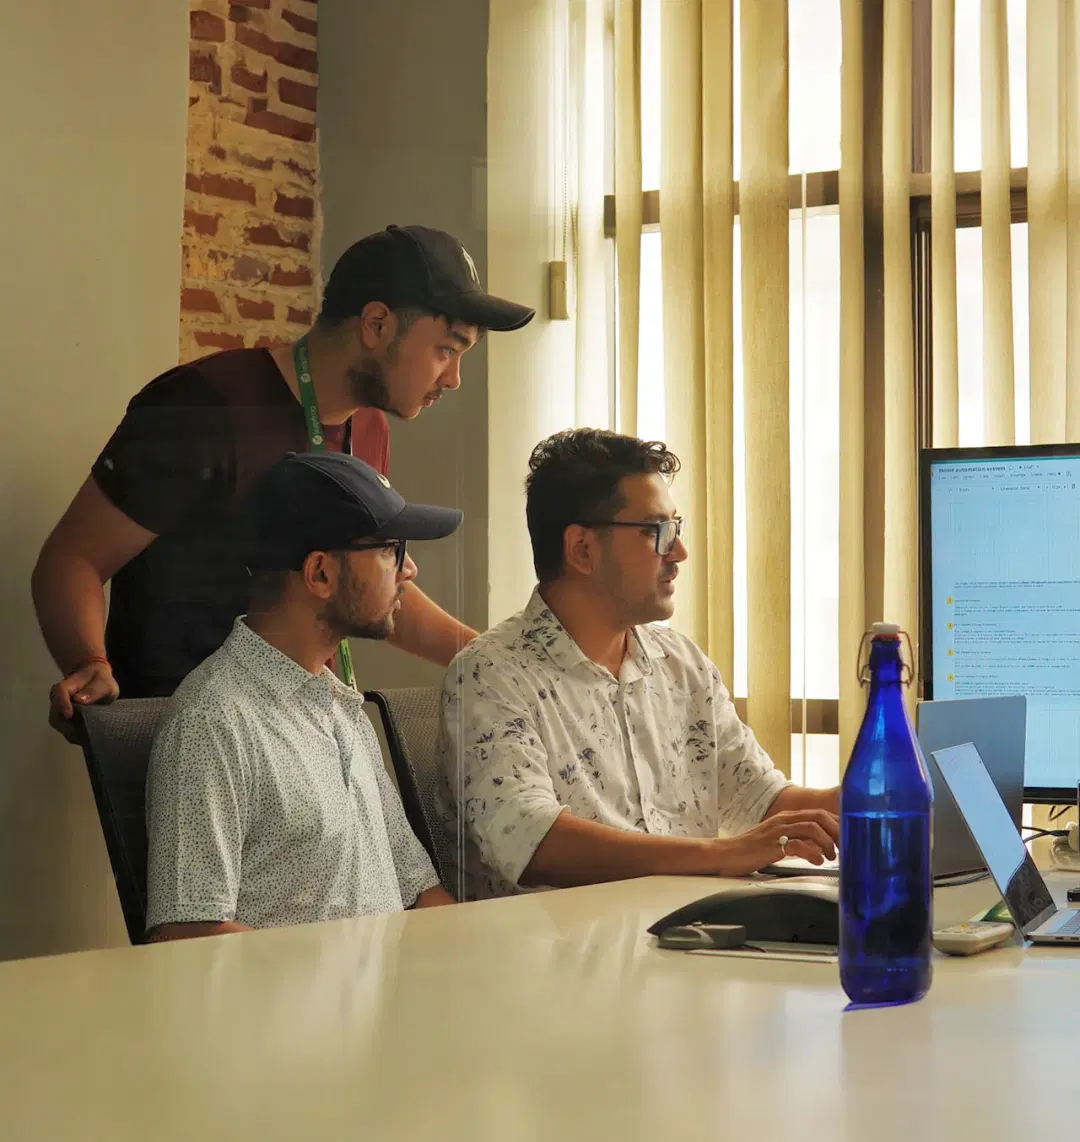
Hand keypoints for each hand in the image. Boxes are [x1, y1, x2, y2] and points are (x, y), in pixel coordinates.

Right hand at [48, 661, 118, 742]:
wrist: (96, 682)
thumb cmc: (101, 681)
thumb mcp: (104, 683)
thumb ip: (95, 690)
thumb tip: (80, 700)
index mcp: (68, 684)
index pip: (60, 691)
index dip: (62, 703)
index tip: (69, 715)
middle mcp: (57, 697)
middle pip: (55, 712)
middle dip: (67, 724)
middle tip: (84, 732)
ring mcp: (57, 709)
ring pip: (57, 723)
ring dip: (71, 731)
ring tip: (87, 736)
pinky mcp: (61, 719)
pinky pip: (63, 729)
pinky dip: (73, 735)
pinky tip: (85, 737)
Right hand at [714, 809, 839, 876]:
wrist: (726, 854)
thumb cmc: (751, 850)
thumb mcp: (777, 840)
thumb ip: (797, 840)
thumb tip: (819, 847)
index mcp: (787, 817)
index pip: (819, 813)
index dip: (837, 825)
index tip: (846, 840)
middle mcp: (784, 820)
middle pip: (819, 816)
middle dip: (837, 831)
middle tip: (845, 848)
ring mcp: (778, 831)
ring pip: (812, 828)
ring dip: (827, 842)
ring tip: (831, 856)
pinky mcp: (772, 845)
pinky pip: (798, 845)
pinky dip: (812, 853)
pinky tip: (817, 861)